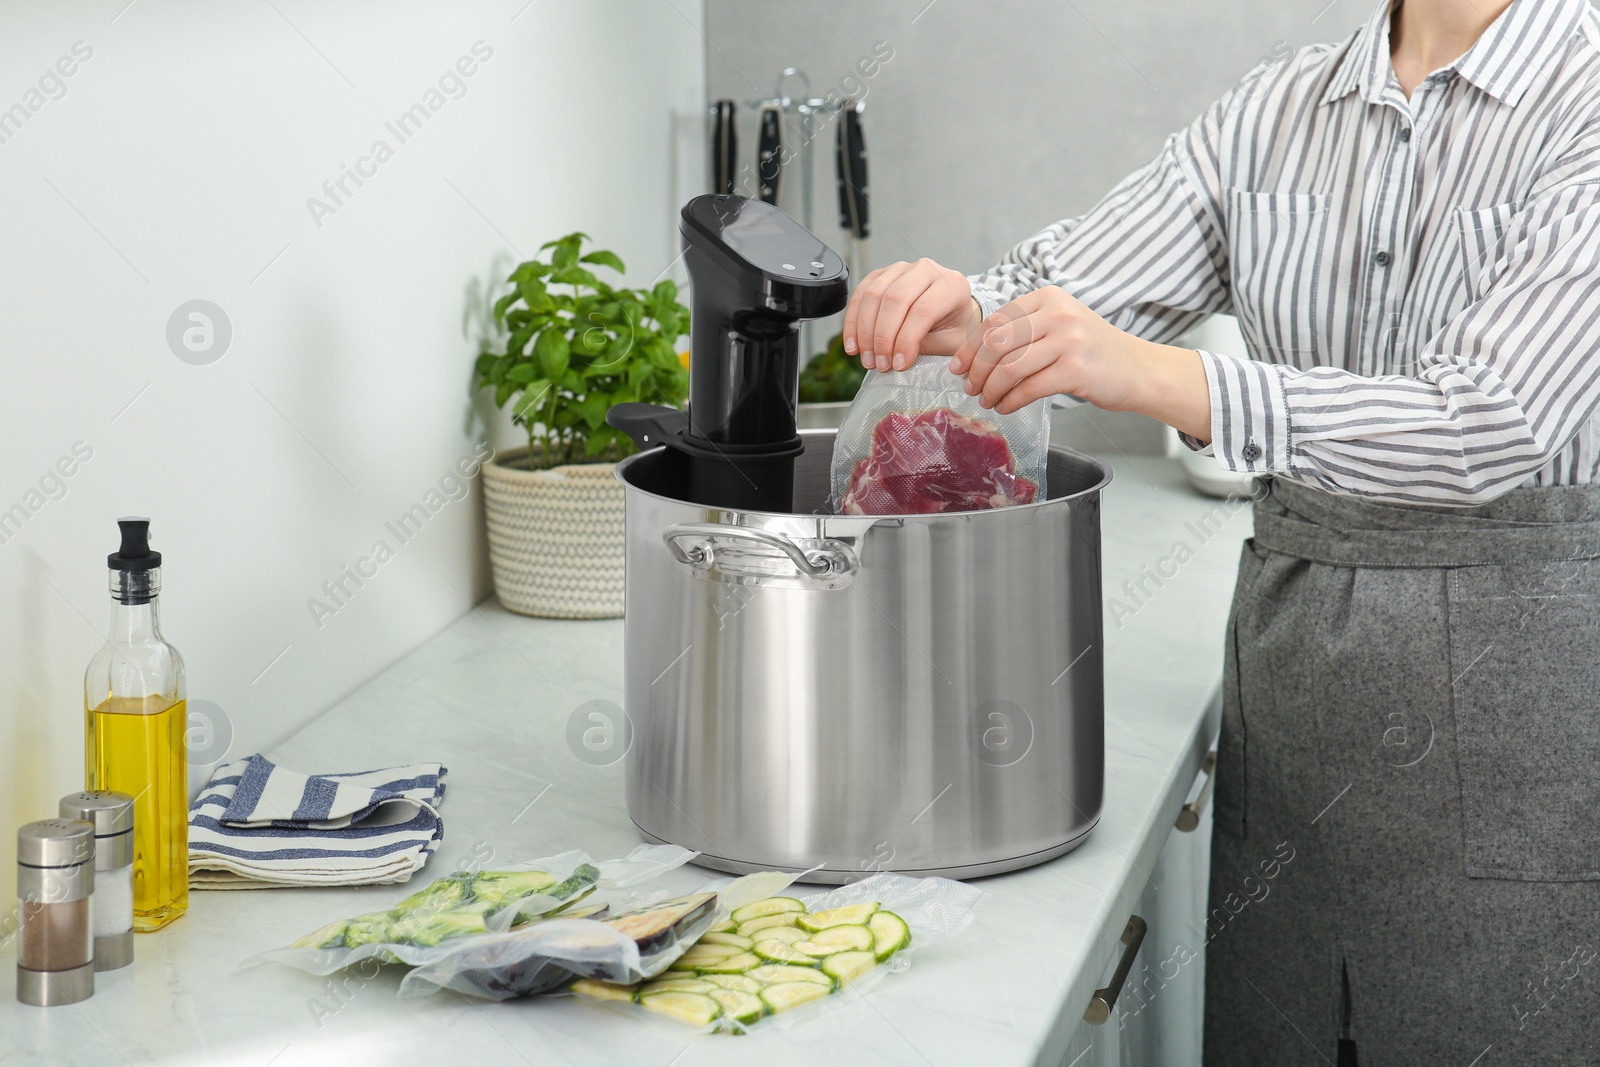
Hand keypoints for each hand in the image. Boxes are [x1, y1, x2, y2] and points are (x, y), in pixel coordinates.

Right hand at [842, 259, 982, 370]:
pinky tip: (853, 344)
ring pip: (873, 295)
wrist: (951, 312)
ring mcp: (901, 269)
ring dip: (864, 332)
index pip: (923, 310)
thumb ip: (926, 346)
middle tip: (879, 364)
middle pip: (895, 299)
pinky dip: (853, 321)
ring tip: (867, 359)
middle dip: (882, 337)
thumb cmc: (953, 329)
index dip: (906, 340)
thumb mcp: (950, 342)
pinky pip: (860, 294)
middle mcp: (927, 269)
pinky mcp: (881, 275)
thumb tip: (895, 358)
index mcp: (952, 285)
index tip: (898, 364)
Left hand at [954, 287, 1212, 440]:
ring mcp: (1068, 341)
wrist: (1138, 370)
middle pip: (997, 343)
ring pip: (1009, 368)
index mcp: (1048, 298)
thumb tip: (974, 354)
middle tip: (970, 388)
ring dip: (991, 389)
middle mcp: (1058, 314)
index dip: (971, 347)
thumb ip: (1023, 330)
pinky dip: (1010, 401)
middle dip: (977, 370)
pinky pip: (1028, 389)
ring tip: (987, 400)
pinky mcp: (1076, 370)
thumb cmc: (1092, 351)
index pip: (995, 321)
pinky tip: (1005, 407)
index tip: (958, 366)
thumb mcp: (1059, 326)